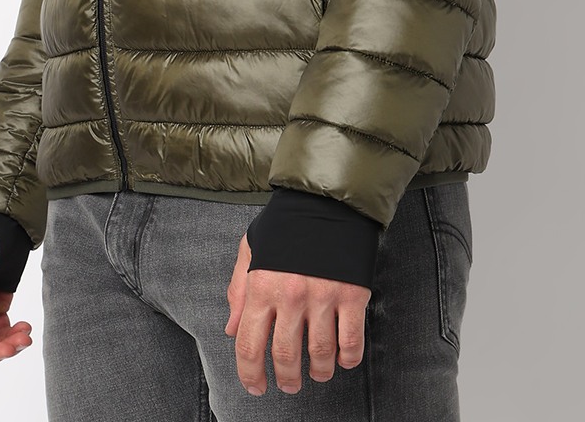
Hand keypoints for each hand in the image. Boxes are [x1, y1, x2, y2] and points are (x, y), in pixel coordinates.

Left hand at [224, 232, 370, 394]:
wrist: (328, 199)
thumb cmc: (286, 224)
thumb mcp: (252, 248)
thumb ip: (238, 290)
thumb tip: (232, 329)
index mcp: (262, 285)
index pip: (249, 344)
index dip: (250, 374)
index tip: (255, 386)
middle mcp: (290, 295)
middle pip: (285, 356)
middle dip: (286, 379)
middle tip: (289, 384)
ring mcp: (323, 297)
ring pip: (319, 355)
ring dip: (318, 372)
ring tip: (317, 373)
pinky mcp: (352, 296)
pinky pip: (351, 342)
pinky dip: (348, 359)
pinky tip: (343, 360)